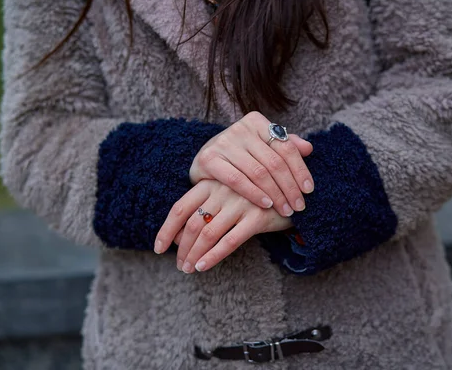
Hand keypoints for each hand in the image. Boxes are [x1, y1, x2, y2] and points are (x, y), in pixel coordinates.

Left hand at [154, 179, 292, 272]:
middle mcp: (223, 191)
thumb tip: (180, 236)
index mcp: (212, 183)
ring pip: (208, 234)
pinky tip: (204, 266)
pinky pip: (230, 241)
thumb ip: (206, 208)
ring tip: (189, 269)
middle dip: (182, 249)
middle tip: (179, 265)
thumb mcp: (228, 192)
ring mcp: (240, 203)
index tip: (159, 248)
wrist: (292, 188)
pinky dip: (214, 256)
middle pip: (192, 224)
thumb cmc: (254, 194)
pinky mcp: (257, 217)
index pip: (180, 208)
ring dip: (195, 255)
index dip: (166, 230)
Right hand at [189, 111, 313, 217]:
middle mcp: (239, 128)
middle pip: (274, 162)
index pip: (286, 147)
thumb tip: (309, 148)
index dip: (300, 170)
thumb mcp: (263, 147)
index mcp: (256, 121)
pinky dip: (254, 194)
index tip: (309, 190)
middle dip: (289, 187)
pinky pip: (237, 180)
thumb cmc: (240, 156)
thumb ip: (285, 145)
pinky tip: (266, 205)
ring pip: (258, 172)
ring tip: (285, 209)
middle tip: (299, 206)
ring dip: (275, 194)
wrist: (204, 161)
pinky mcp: (208, 159)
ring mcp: (223, 142)